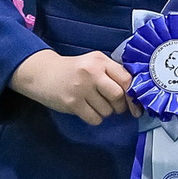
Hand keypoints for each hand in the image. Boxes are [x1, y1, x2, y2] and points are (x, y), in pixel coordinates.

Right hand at [8, 49, 134, 125]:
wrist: (43, 73)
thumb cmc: (72, 70)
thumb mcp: (92, 63)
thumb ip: (111, 73)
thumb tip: (133, 93)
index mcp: (100, 60)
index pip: (126, 78)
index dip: (133, 94)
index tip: (135, 103)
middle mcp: (92, 72)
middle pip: (118, 95)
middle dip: (120, 106)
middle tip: (114, 106)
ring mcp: (81, 88)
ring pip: (107, 110)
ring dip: (105, 112)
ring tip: (95, 104)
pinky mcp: (72, 102)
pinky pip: (94, 118)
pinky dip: (94, 118)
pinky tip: (87, 110)